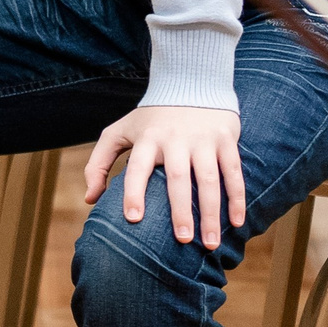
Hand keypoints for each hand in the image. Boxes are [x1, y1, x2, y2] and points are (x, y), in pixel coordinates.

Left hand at [83, 105, 244, 249]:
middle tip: (183, 240)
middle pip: (178, 179)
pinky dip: (237, 197)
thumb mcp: (118, 132)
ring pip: (210, 180)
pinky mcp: (225, 140)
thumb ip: (98, 163)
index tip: (134, 219)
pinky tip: (237, 223)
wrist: (190, 83)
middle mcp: (175, 140)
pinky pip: (233, 172)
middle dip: (181, 211)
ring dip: (212, 212)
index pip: (137, 168)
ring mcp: (203, 140)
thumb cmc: (150, 118)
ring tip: (211, 243)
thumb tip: (90, 200)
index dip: (134, 192)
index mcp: (147, 139)